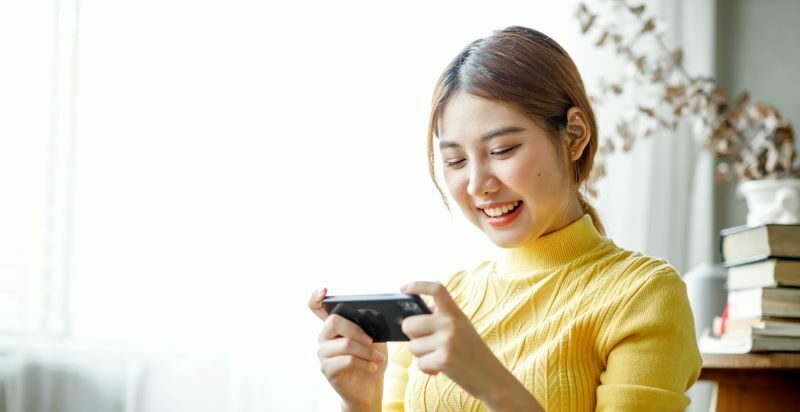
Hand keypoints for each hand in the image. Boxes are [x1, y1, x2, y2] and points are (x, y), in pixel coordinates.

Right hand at [308, 288, 387, 408]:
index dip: (316, 297)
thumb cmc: (370, 358)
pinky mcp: (327, 369)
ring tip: (378, 358)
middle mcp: (324, 337)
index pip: (316, 308)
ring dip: (366, 351)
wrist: (369, 387)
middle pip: (333, 322)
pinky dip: (364, 363)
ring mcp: (323, 353)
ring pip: (345, 344)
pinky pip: (347, 360)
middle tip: (371, 340)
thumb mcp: (375, 338)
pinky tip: (372, 366)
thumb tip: (369, 314)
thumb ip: (369, 325)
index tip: (324, 290)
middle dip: (356, 329)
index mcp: (334, 326)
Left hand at [400, 281, 501, 401]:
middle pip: (410, 324)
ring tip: (438, 357)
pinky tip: (439, 368)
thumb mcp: (462, 328)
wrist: (491, 377)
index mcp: (455, 313)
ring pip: (412, 346)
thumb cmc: (472, 353)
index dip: (417, 285)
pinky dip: (427, 369)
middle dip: (411, 336)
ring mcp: (447, 341)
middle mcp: (451, 323)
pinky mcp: (444, 359)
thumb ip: (442, 318)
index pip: (436, 289)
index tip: (403, 289)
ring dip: (421, 355)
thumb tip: (415, 312)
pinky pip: (419, 363)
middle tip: (423, 342)